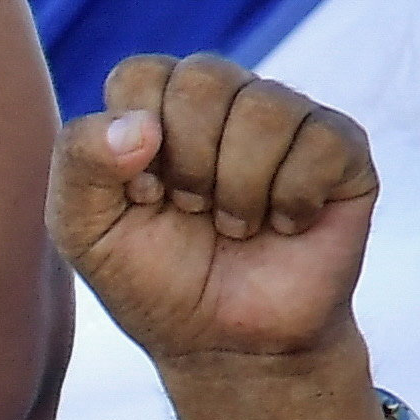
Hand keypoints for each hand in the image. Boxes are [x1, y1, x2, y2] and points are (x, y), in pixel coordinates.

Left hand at [55, 55, 379, 392]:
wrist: (228, 344)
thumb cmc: (154, 280)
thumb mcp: (84, 232)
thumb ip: (78, 162)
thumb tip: (139, 126)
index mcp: (157, 107)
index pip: (140, 76)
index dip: (133, 148)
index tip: (141, 199)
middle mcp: (224, 100)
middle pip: (203, 78)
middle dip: (189, 164)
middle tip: (192, 211)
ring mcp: (287, 118)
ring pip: (265, 106)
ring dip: (240, 189)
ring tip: (236, 227)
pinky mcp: (342, 147)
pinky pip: (320, 141)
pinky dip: (292, 200)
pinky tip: (285, 226)